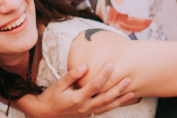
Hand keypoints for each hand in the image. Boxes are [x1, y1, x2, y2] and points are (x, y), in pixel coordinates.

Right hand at [14, 63, 133, 117]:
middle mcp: (85, 107)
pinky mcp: (88, 114)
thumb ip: (72, 75)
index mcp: (77, 99)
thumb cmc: (50, 97)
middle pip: (106, 98)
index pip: (94, 86)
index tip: (111, 64)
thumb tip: (85, 66)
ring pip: (107, 106)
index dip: (104, 75)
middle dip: (118, 88)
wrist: (44, 113)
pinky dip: (114, 105)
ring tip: (132, 92)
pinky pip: (104, 110)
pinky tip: (121, 100)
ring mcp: (87, 112)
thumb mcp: (58, 85)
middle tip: (128, 79)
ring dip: (120, 99)